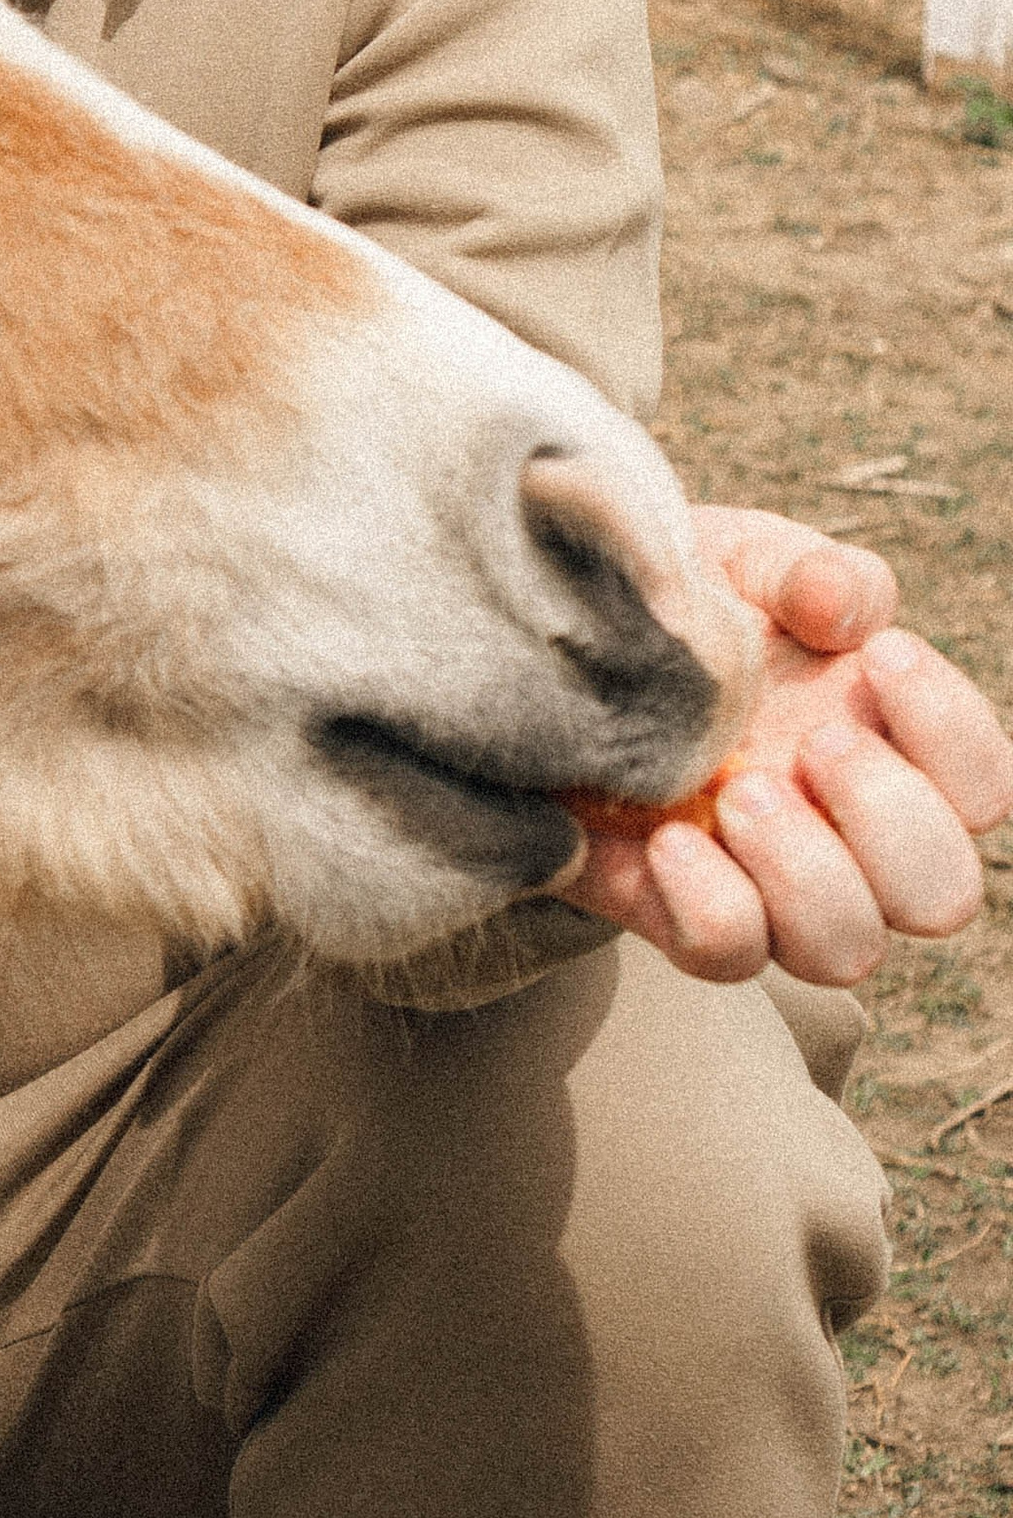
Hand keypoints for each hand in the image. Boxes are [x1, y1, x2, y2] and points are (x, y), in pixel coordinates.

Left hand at [556, 507, 1012, 985]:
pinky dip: (711, 905)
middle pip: (941, 893)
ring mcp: (768, 890)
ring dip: (807, 873)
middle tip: (816, 742)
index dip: (953, 731)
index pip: (983, 784)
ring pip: (846, 950)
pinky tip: (667, 839)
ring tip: (740, 792)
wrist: (548, 652)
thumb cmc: (678, 609)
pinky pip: (728, 956)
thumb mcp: (738, 561)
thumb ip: (805, 570)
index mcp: (888, 750)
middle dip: (889, 817)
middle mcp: (846, 839)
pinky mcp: (678, 916)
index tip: (877, 655)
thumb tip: (844, 606)